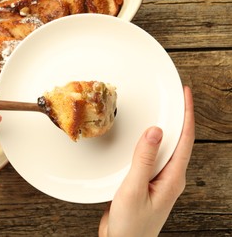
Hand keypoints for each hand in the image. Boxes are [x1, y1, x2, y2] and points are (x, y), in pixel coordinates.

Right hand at [99, 86, 194, 236]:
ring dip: (163, 129)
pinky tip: (140, 139)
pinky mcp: (146, 182)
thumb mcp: (134, 189)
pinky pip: (150, 157)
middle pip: (178, 141)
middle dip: (178, 117)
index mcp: (172, 178)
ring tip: (160, 111)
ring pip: (163, 148)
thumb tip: (155, 131)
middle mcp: (169, 177)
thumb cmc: (131, 225)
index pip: (185, 139)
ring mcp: (158, 180)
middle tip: (174, 97)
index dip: (187, 114)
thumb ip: (144, 160)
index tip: (186, 94)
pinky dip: (147, 143)